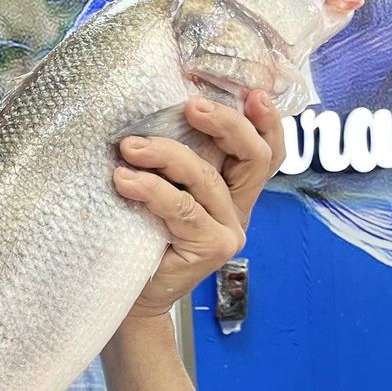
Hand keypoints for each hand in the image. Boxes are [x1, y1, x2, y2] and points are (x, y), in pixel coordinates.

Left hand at [112, 91, 284, 319]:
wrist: (130, 297)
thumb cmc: (140, 238)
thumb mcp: (162, 192)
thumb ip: (174, 163)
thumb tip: (157, 113)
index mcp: (233, 191)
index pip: (265, 152)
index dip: (267, 122)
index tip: (254, 93)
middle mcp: (238, 210)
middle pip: (253, 157)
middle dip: (225, 124)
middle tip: (189, 106)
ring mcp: (229, 230)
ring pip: (207, 179)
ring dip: (166, 155)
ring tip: (129, 148)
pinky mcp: (211, 248)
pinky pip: (183, 208)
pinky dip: (151, 190)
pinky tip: (124, 181)